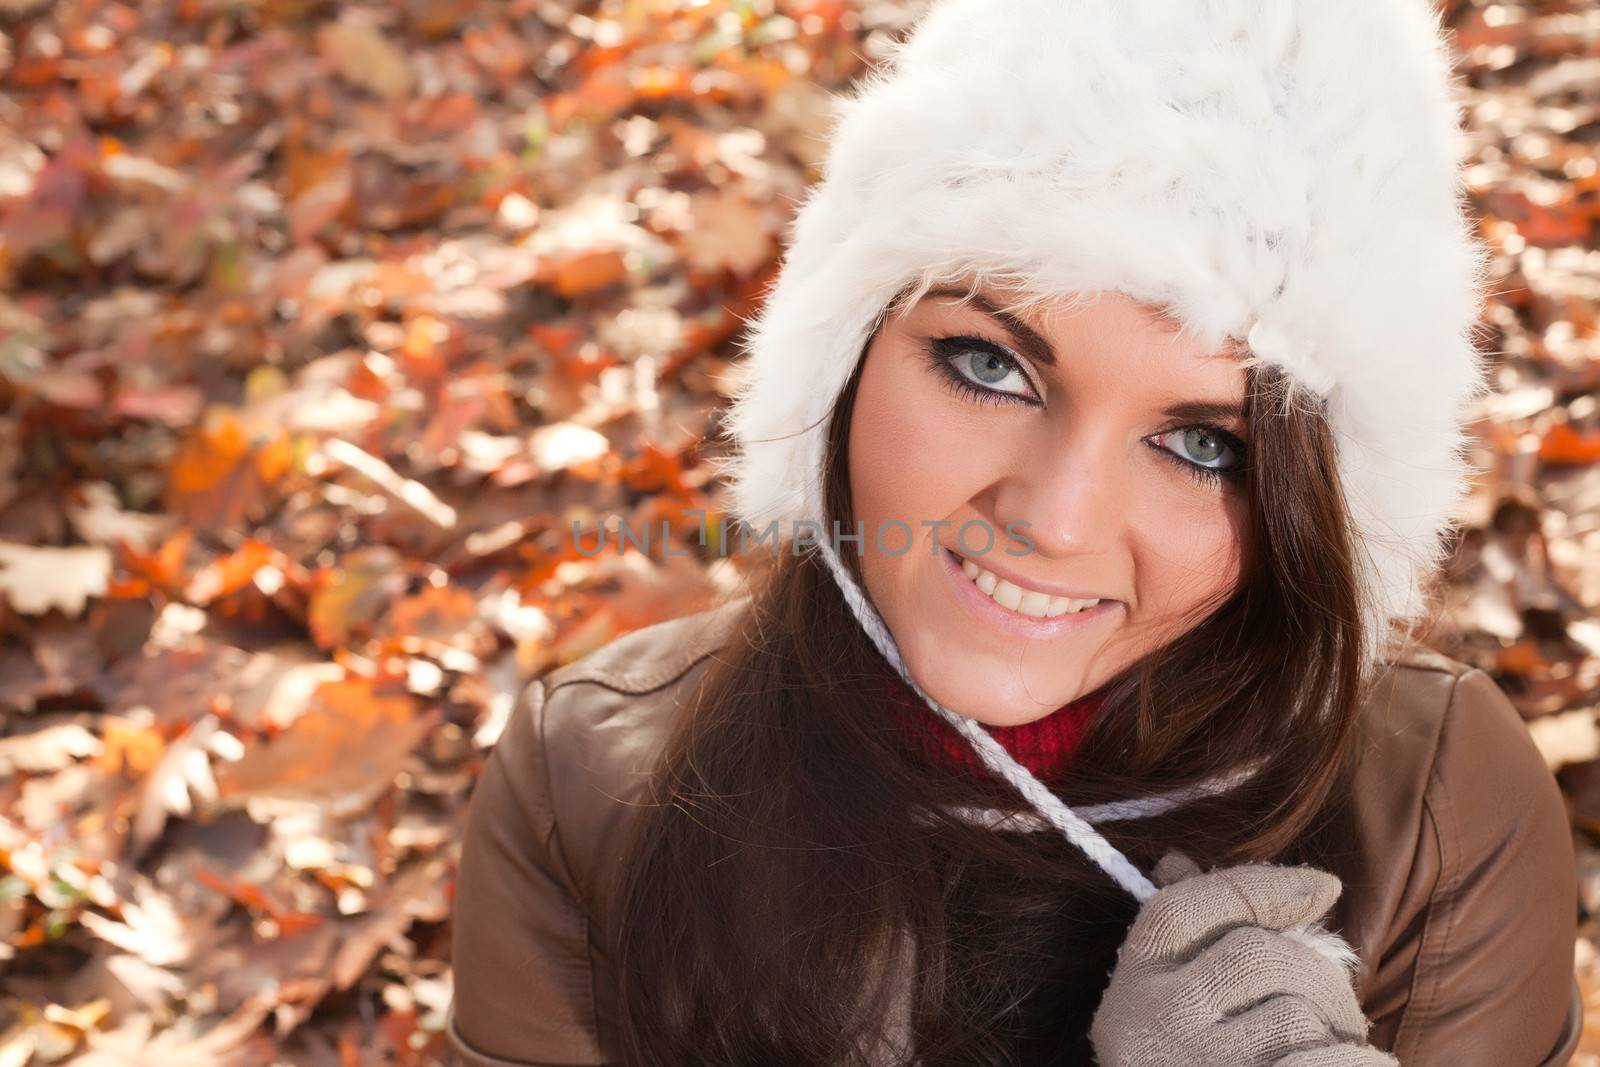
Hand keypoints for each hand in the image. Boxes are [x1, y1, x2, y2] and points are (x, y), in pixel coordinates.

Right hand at [1089, 849, 1399, 1066]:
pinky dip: (1362, 1065)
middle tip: (1338, 1014)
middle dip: (1320, 977)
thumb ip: (1186, 942)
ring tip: (1334, 1056)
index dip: (1260, 884)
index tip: (1324, 885)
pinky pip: (1334, 1064)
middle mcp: (1153, 1026)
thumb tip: (1178, 859)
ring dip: (1342, 1031)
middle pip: (1260, 955)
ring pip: (1300, 1012)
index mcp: (1131, 990)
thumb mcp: (1167, 1012)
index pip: (1186, 906)